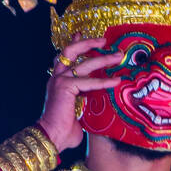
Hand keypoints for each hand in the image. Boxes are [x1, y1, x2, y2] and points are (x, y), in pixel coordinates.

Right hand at [37, 35, 122, 150]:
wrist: (52, 137)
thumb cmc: (65, 130)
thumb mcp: (79, 110)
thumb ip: (87, 101)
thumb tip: (101, 102)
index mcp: (58, 82)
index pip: (65, 58)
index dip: (74, 44)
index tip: (81, 34)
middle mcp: (57, 78)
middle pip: (71, 51)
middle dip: (88, 43)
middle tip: (104, 40)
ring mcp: (59, 80)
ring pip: (83, 62)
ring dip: (102, 58)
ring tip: (118, 56)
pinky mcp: (65, 87)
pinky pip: (88, 81)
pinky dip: (103, 80)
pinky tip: (116, 81)